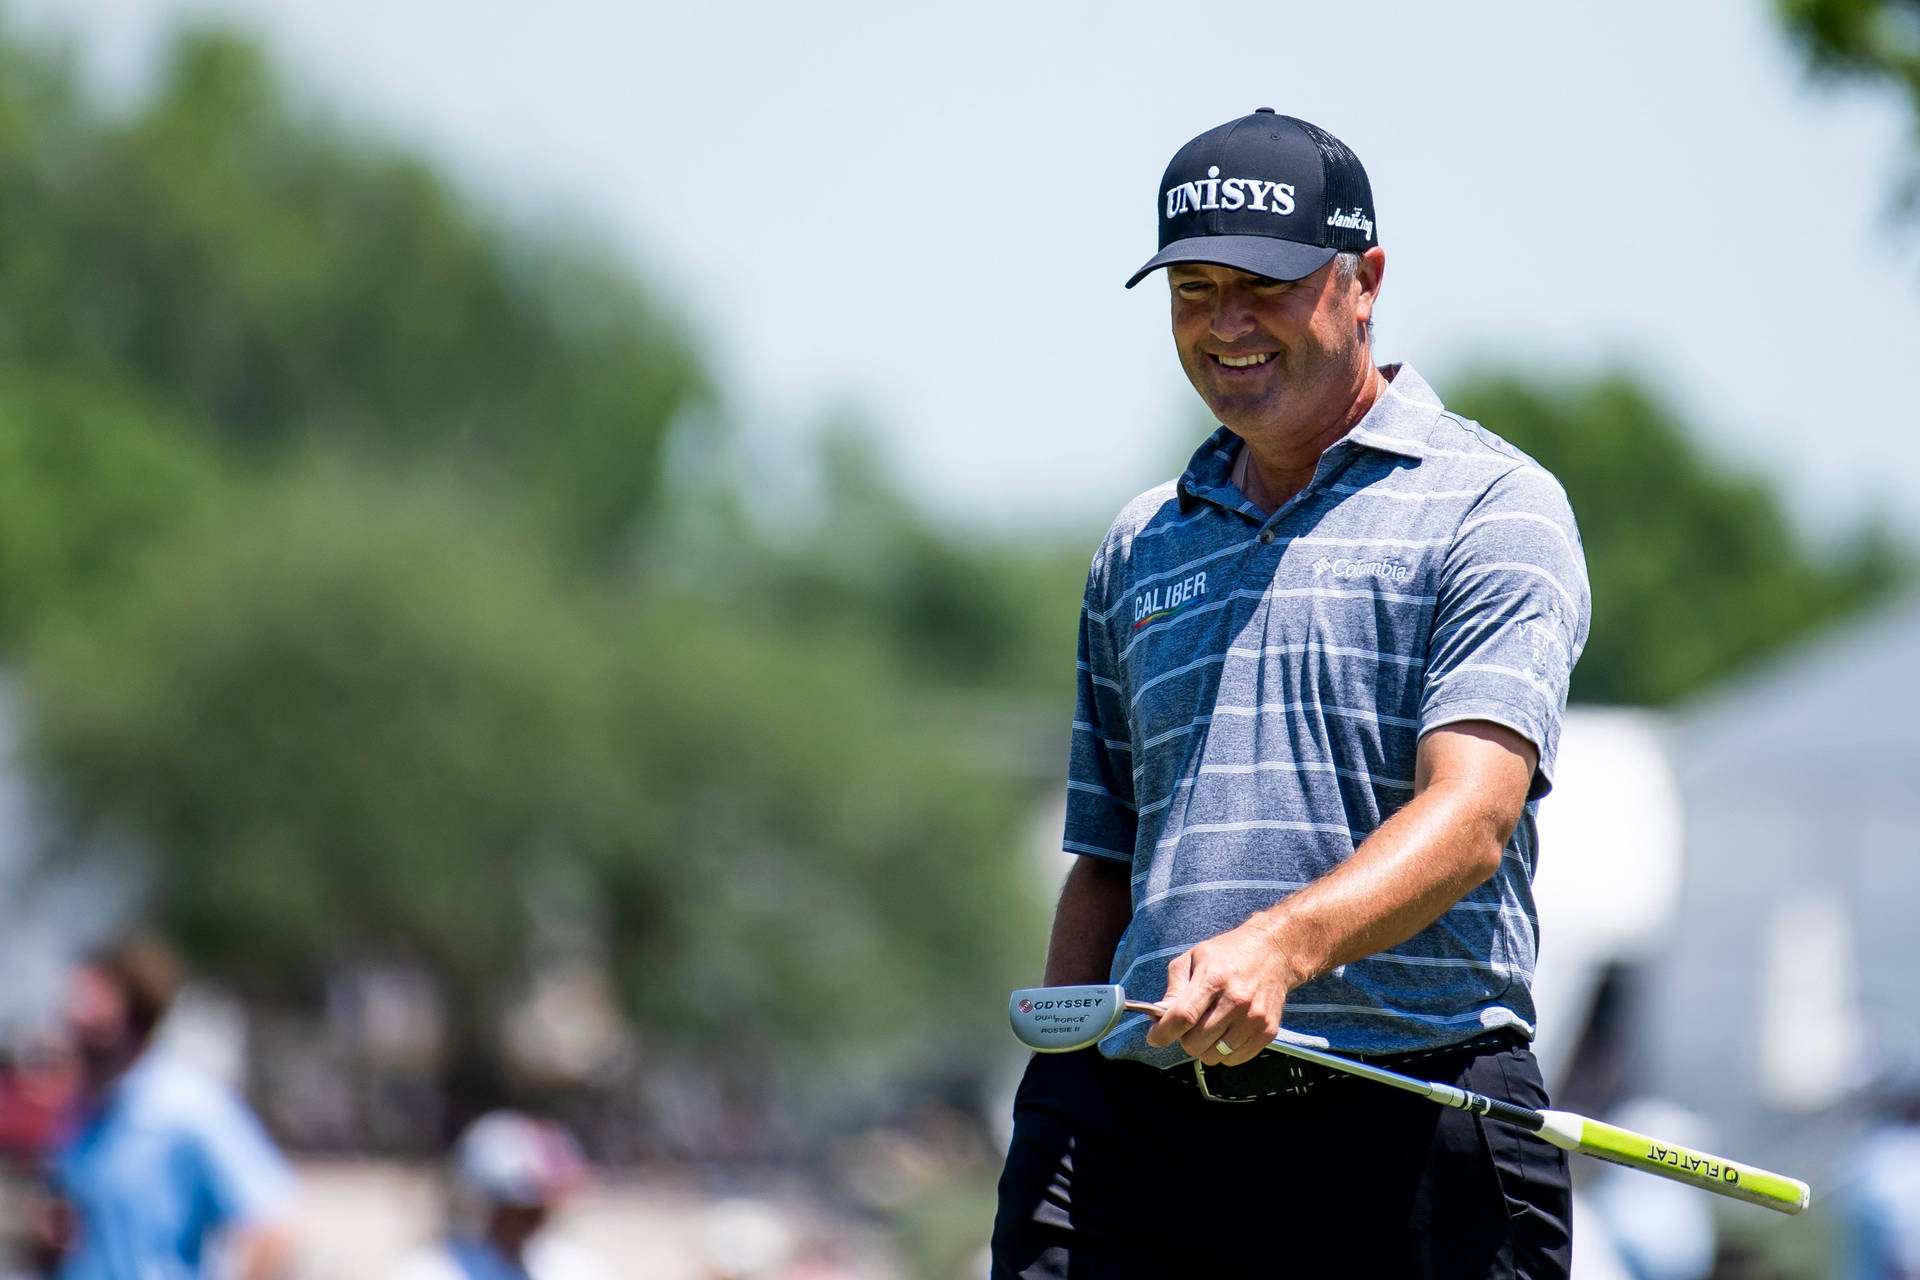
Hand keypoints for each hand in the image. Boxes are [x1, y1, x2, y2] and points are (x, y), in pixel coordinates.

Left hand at [1144, 917, 1299, 1066]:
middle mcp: (1236, 1001)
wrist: (1274, 952)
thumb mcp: (1193, 959)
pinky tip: (1225, 1033)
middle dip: (1184, 1038)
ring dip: (1205, 1047)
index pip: (1182, 1017)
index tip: (1154, 1037)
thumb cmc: (1228, 954)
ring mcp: (1254, 1018)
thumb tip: (1159, 1017)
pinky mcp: (1267, 1031)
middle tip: (1189, 1025)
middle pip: (1196, 1042)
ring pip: (1214, 1055)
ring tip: (1209, 1028)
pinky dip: (1224, 1052)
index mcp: (1214, 979)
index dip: (1163, 1033)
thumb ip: (1174, 989)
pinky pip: (1234, 1059)